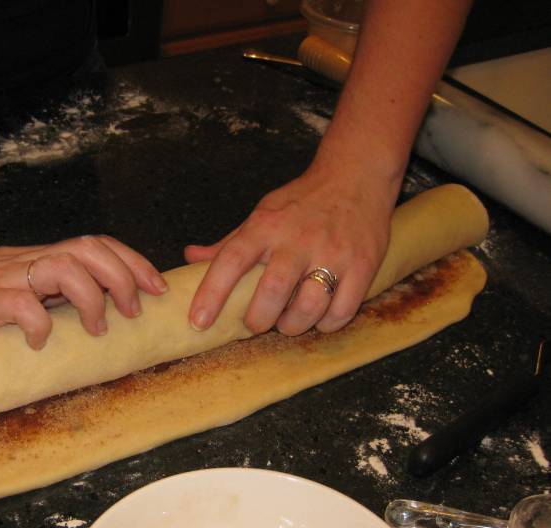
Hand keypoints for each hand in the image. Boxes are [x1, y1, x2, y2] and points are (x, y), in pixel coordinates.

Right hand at [0, 234, 167, 348]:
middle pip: (91, 249)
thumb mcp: (11, 283)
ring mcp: (9, 278)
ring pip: (67, 269)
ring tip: (94, 330)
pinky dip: (39, 327)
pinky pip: (23, 307)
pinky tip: (38, 344)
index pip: (97, 244)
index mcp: (39, 257)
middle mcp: (30, 261)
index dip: (133, 262)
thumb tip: (86, 312)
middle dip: (124, 277)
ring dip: (91, 300)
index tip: (156, 289)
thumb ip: (44, 291)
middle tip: (133, 311)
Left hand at [185, 162, 395, 335]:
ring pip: (309, 306)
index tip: (198, 322)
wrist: (356, 175)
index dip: (211, 293)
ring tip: (287, 322)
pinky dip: (327, 324)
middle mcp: (298, 239)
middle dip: (258, 320)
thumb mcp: (262, 214)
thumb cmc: (301, 202)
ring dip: (293, 325)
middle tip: (254, 324)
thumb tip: (190, 257)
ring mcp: (332, 252)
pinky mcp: (363, 265)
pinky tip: (320, 318)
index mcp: (266, 226)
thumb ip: (229, 243)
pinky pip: (342, 310)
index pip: (231, 260)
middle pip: (272, 291)